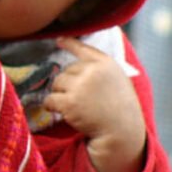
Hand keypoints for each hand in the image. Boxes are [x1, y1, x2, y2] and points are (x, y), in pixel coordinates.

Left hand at [42, 36, 145, 171]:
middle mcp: (92, 71)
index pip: (83, 48)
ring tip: (75, 105)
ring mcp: (80, 86)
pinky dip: (52, 106)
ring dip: (60, 95)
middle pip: (64, 71)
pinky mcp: (70, 102)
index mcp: (105, 63)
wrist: (122, 130)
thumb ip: (100, 68)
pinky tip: (62, 111)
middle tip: (81, 98)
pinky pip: (49, 99)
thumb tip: (78, 58)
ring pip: (56, 84)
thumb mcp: (117, 79)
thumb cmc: (120, 107)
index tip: (59, 40)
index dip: (69, 43)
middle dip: (67, 84)